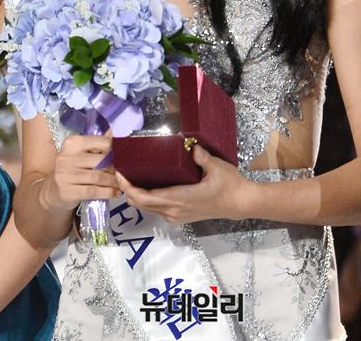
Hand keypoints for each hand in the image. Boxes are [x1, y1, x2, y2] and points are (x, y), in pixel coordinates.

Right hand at [40, 133, 121, 211]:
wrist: (53, 190)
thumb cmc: (72, 168)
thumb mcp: (81, 153)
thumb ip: (97, 144)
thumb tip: (115, 134)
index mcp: (72, 143)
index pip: (101, 142)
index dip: (114, 151)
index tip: (122, 158)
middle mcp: (66, 157)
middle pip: (101, 162)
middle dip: (115, 169)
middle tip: (123, 174)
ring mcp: (64, 175)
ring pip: (98, 177)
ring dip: (113, 182)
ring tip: (120, 184)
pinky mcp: (66, 191)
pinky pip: (93, 191)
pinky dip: (107, 193)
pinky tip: (115, 193)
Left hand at [115, 144, 251, 223]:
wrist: (240, 204)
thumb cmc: (229, 185)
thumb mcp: (216, 167)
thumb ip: (202, 157)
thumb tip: (190, 145)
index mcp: (179, 199)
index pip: (144, 197)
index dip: (128, 187)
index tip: (120, 173)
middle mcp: (173, 211)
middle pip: (140, 204)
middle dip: (127, 188)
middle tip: (120, 169)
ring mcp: (175, 215)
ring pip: (146, 207)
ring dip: (135, 193)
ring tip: (129, 174)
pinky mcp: (179, 215)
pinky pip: (155, 208)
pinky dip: (145, 197)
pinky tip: (146, 182)